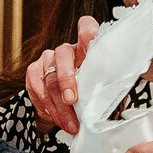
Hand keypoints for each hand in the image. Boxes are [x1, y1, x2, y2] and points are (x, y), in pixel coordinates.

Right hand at [26, 16, 99, 136]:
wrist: (63, 105)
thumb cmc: (86, 93)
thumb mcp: (99, 88)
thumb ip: (105, 88)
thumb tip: (118, 97)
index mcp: (85, 49)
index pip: (86, 29)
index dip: (87, 33)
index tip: (90, 42)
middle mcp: (65, 50)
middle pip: (63, 56)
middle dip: (67, 80)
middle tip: (72, 101)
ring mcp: (47, 60)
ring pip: (50, 79)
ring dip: (60, 106)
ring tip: (70, 123)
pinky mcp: (33, 72)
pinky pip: (38, 89)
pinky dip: (48, 108)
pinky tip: (58, 119)